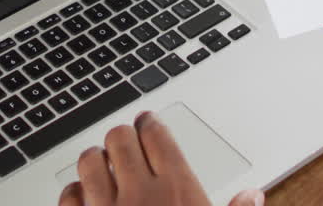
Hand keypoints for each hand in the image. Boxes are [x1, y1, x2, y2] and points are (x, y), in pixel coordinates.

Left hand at [59, 111, 263, 205]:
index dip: (150, 124)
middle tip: (128, 143)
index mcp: (177, 190)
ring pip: (90, 159)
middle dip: (124, 138)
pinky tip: (86, 197)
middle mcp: (138, 193)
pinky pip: (69, 194)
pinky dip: (76, 191)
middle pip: (120, 138)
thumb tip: (253, 197)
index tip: (148, 125)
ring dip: (96, 159)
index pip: (156, 133)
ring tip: (105, 164)